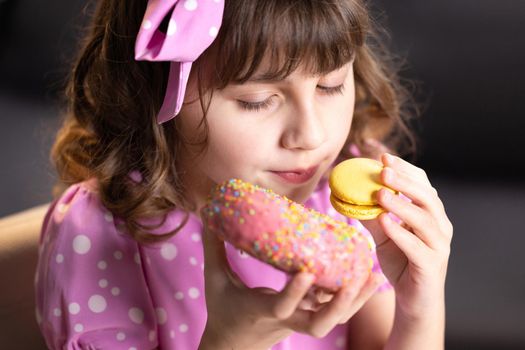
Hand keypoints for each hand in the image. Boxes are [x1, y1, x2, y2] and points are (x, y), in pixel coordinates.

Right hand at [199, 216, 384, 349]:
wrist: (233, 346)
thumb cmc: (223, 311)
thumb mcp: (214, 280)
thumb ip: (214, 247)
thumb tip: (206, 213)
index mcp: (261, 311)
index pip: (281, 307)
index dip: (294, 293)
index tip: (306, 271)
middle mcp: (286, 320)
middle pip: (319, 324)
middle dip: (340, 306)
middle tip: (356, 280)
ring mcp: (299, 321)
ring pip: (333, 319)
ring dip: (355, 301)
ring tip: (374, 275)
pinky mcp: (306, 316)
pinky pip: (333, 310)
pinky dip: (352, 297)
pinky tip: (366, 277)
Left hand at [361, 153, 452, 318]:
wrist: (414, 300)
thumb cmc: (400, 261)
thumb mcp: (383, 234)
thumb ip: (370, 214)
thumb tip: (346, 194)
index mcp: (431, 214)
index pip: (423, 184)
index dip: (405, 169)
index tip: (383, 157)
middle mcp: (440, 226)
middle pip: (427, 197)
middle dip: (405, 182)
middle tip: (383, 171)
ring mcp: (439, 246)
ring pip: (425, 220)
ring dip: (402, 205)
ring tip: (381, 194)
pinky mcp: (431, 266)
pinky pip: (417, 247)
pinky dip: (401, 233)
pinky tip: (384, 222)